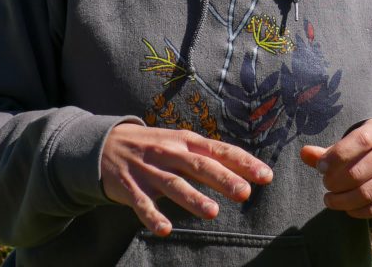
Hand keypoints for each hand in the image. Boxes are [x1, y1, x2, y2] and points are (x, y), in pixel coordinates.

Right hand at [101, 123, 272, 235]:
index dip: (243, 162)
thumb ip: (205, 155)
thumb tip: (241, 168)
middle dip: (223, 179)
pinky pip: (143, 204)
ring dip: (193, 198)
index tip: (265, 175)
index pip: (219, 151)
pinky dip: (153, 217)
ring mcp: (150, 170)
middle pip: (200, 166)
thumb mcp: (179, 143)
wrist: (106, 143)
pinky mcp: (130, 187)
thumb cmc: (153, 146)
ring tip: (213, 213)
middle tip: (245, 192)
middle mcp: (170, 154)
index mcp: (186, 142)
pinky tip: (165, 229)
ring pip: (174, 184)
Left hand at [300, 117, 371, 218]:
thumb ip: (330, 149)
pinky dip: (358, 211)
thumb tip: (303, 153)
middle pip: (360, 171)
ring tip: (329, 200)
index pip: (360, 141)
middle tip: (325, 185)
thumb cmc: (371, 145)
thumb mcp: (355, 139)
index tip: (320, 168)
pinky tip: (346, 208)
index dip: (337, 156)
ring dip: (343, 200)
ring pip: (368, 193)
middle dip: (336, 182)